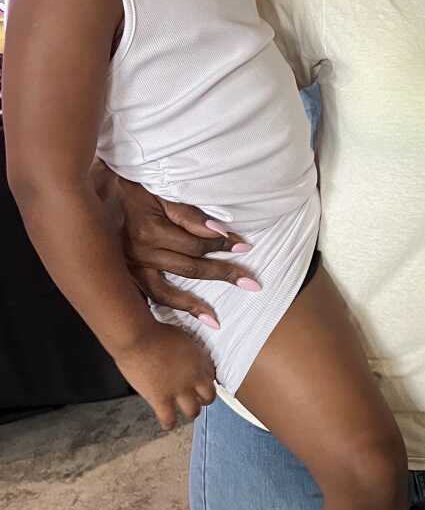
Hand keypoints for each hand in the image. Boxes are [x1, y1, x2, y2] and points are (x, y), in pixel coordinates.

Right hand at [100, 169, 258, 321]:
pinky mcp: (122, 275)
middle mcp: (139, 255)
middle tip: (251, 284)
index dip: (223, 246)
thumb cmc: (129, 187)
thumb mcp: (160, 193)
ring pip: (166, 293)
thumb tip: (221, 232)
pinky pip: (145, 298)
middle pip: (190, 269)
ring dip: (193, 307)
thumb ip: (189, 215)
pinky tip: (178, 323)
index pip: (197, 245)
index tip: (244, 246)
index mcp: (150, 232)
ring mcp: (128, 268)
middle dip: (223, 275)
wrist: (88, 191)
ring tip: (215, 321)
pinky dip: (163, 309)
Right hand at [114, 322, 216, 430]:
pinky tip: (167, 423)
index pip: (213, 376)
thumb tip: (209, 329)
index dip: (206, 381)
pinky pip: (169, 419)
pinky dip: (169, 423)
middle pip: (209, 396)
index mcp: (200, 359)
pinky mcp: (161, 399)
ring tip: (185, 411)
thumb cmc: (154, 330)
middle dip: (204, 398)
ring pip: (193, 411)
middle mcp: (193, 377)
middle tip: (197, 398)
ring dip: (190, 411)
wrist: (136, 337)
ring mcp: (178, 390)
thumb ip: (194, 342)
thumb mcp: (183, 331)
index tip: (201, 382)